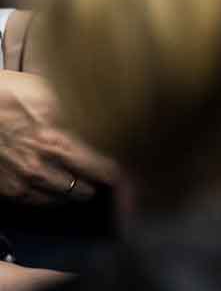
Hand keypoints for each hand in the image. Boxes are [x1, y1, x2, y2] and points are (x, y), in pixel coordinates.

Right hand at [0, 72, 115, 203]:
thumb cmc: (6, 91)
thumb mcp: (46, 88)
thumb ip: (76, 104)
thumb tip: (110, 105)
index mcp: (63, 135)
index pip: (107, 163)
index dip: (125, 169)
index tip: (137, 168)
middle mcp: (48, 161)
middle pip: (90, 183)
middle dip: (105, 182)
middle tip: (118, 180)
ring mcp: (27, 178)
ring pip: (67, 196)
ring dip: (81, 191)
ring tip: (89, 185)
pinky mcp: (9, 190)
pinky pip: (40, 202)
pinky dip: (54, 198)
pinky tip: (60, 192)